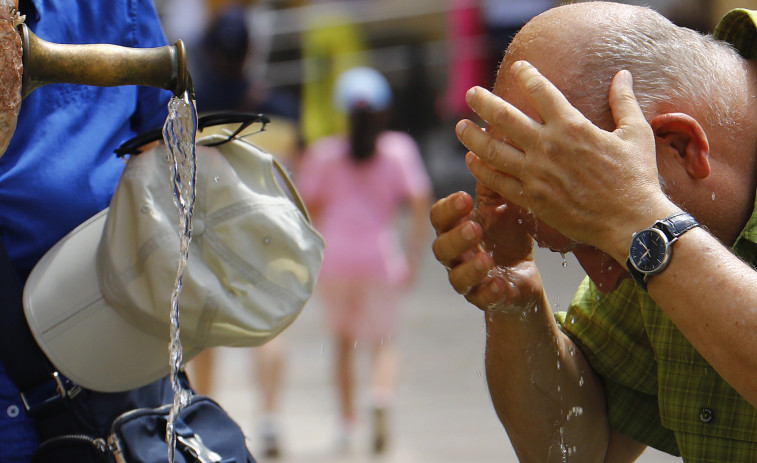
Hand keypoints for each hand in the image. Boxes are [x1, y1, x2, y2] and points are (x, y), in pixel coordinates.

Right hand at [430, 188, 542, 311]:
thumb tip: (485, 148)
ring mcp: (468, 279)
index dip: (448, 209)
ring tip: (486, 259)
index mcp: (456, 228)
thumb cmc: (508, 236)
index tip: (465, 198)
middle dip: (456, 238)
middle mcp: (456, 255)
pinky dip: (489, 293)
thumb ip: (493, 185)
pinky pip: (481, 299)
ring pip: (457, 277)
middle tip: (474, 227)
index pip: (440, 217)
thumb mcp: (505, 207)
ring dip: (470, 268)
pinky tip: (500, 284)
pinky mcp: (486, 299)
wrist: (525, 274)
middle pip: (441, 248)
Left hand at [456, 61, 674, 262]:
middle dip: (483, 102)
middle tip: (471, 94)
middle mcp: (548, 146)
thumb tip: (622, 75)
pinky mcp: (531, 198)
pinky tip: (472, 160)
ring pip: (492, 150)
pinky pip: (498, 182)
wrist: (630, 222)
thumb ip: (624, 102)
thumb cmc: (636, 177)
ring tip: (461, 127)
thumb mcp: (636, 133)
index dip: (527, 75)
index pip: (541, 91)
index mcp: (572, 126)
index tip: (518, 68)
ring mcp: (536, 174)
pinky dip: (482, 170)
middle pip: (504, 117)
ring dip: (473, 136)